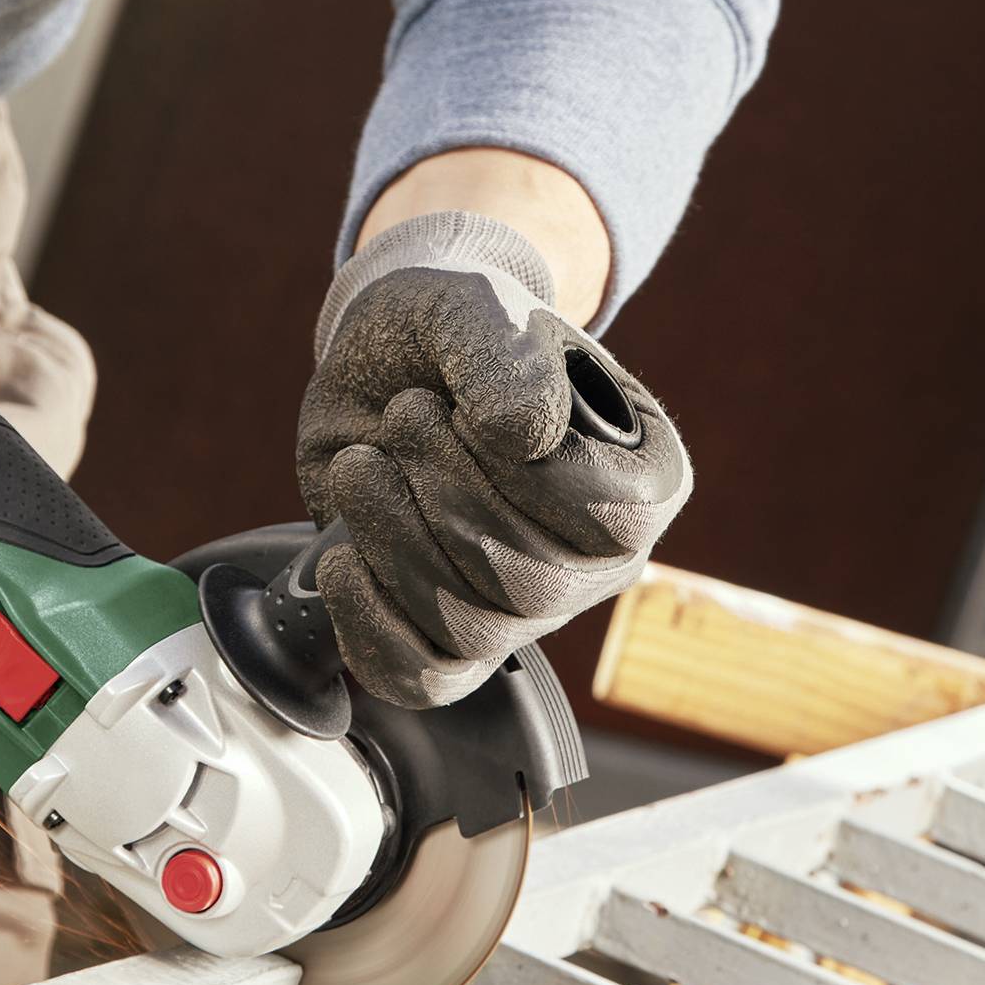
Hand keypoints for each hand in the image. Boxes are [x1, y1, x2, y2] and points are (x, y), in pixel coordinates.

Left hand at [296, 211, 689, 706]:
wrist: (386, 358)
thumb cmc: (452, 330)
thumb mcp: (475, 308)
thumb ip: (505, 357)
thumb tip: (523, 438)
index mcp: (644, 480)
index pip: (610, 519)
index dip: (518, 469)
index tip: (463, 406)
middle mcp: (600, 561)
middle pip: (531, 582)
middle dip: (439, 491)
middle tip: (403, 416)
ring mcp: (527, 610)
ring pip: (470, 631)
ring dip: (391, 539)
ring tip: (360, 465)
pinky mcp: (451, 636)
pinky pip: (420, 676)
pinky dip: (367, 622)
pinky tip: (340, 556)